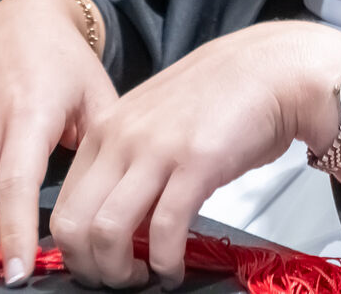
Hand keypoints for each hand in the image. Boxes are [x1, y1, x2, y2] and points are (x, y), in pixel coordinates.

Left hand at [49, 20, 340, 288]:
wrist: (277, 67)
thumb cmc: (226, 93)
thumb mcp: (159, 117)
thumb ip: (131, 156)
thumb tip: (120, 213)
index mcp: (107, 126)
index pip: (63, 203)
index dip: (74, 247)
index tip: (98, 262)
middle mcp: (122, 137)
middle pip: (73, 224)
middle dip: (89, 267)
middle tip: (117, 279)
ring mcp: (158, 150)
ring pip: (107, 232)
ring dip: (122, 271)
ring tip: (145, 277)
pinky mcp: (197, 164)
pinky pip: (165, 230)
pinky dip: (165, 262)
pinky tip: (175, 268)